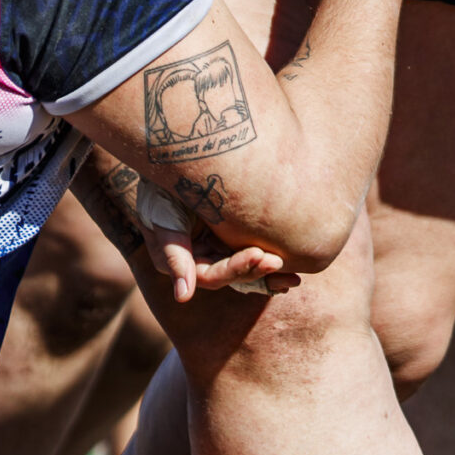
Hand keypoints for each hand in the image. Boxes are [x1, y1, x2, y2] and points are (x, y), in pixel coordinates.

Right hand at [129, 174, 295, 299]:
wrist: (171, 156)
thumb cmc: (161, 187)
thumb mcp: (164, 218)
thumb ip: (174, 256)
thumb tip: (183, 297)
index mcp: (183, 261)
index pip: (212, 275)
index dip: (235, 269)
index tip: (257, 254)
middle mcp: (203, 257)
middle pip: (233, 275)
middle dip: (256, 270)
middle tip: (278, 261)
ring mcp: (219, 246)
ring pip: (246, 268)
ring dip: (268, 272)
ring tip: (293, 276)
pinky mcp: (234, 232)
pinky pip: (253, 251)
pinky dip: (268, 260)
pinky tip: (291, 268)